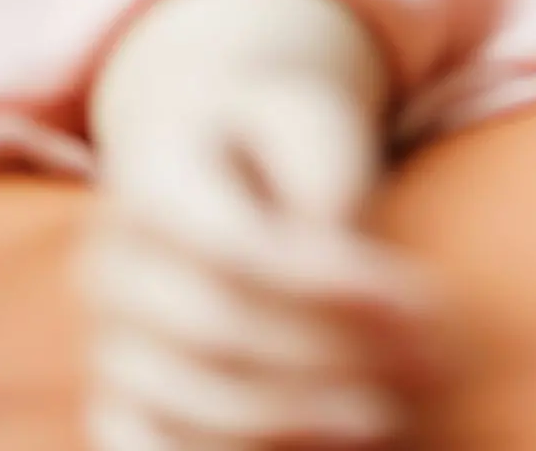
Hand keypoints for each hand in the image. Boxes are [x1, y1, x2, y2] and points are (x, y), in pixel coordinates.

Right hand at [82, 0, 446, 448]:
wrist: (204, 151)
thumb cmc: (275, 136)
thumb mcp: (313, 117)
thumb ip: (328, 176)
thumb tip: (340, 261)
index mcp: (151, 176)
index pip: (235, 246)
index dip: (330, 284)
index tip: (421, 301)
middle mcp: (113, 264)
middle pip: (219, 331)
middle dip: (331, 352)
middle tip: (426, 359)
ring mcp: (109, 339)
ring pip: (193, 407)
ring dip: (300, 420)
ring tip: (387, 414)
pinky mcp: (120, 399)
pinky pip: (155, 450)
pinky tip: (319, 448)